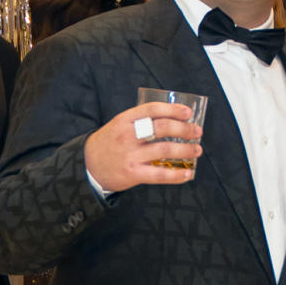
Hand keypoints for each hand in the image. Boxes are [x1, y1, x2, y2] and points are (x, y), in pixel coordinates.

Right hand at [83, 102, 203, 192]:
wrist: (87, 166)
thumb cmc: (110, 143)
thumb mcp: (119, 125)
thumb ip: (140, 120)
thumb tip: (173, 118)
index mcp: (124, 120)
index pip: (152, 109)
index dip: (173, 109)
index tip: (188, 112)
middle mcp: (127, 136)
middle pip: (161, 128)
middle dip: (184, 129)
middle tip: (197, 131)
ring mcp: (130, 155)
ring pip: (164, 150)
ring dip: (185, 150)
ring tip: (197, 150)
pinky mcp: (132, 174)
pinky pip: (159, 174)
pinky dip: (176, 175)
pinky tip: (188, 174)